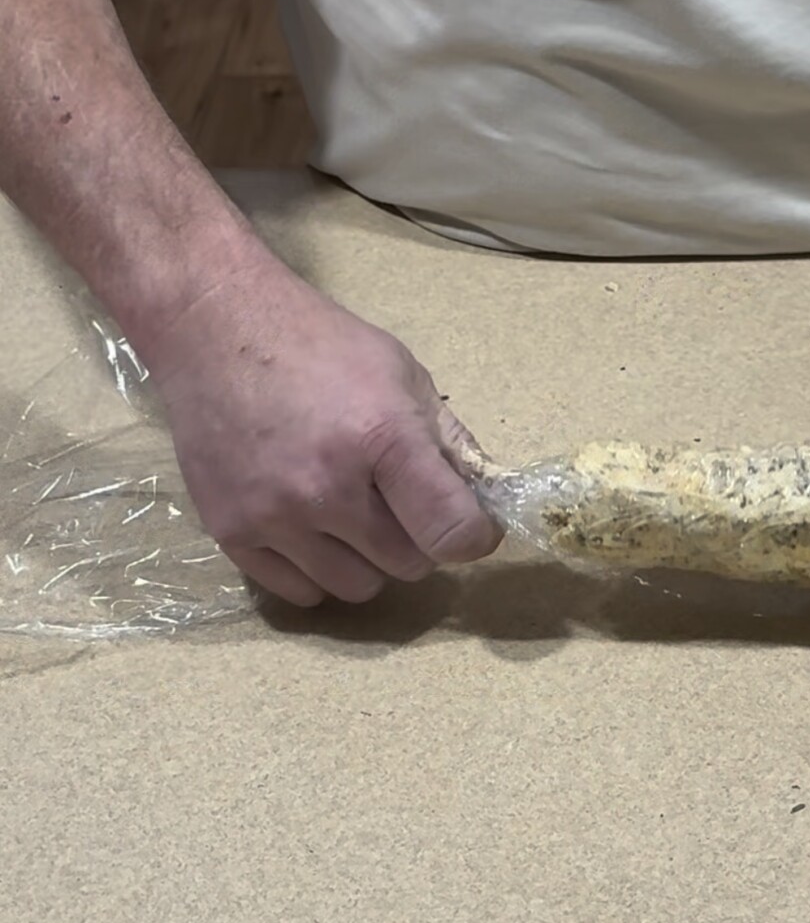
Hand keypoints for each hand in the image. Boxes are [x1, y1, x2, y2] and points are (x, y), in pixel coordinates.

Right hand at [144, 255, 500, 605]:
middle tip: (396, 501)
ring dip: (366, 560)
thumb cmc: (318, 344)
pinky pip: (299, 593)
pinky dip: (315, 570)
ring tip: (349, 512)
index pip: (451, 529)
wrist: (214, 329)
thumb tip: (483, 501)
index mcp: (381, 435)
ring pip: (356, 587)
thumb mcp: (401, 371)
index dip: (473, 536)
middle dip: (415, 538)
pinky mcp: (231, 533)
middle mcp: (327, 486)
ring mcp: (274, 516)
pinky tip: (310, 528)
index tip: (469, 526)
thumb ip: (447, 440)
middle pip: (408, 564)